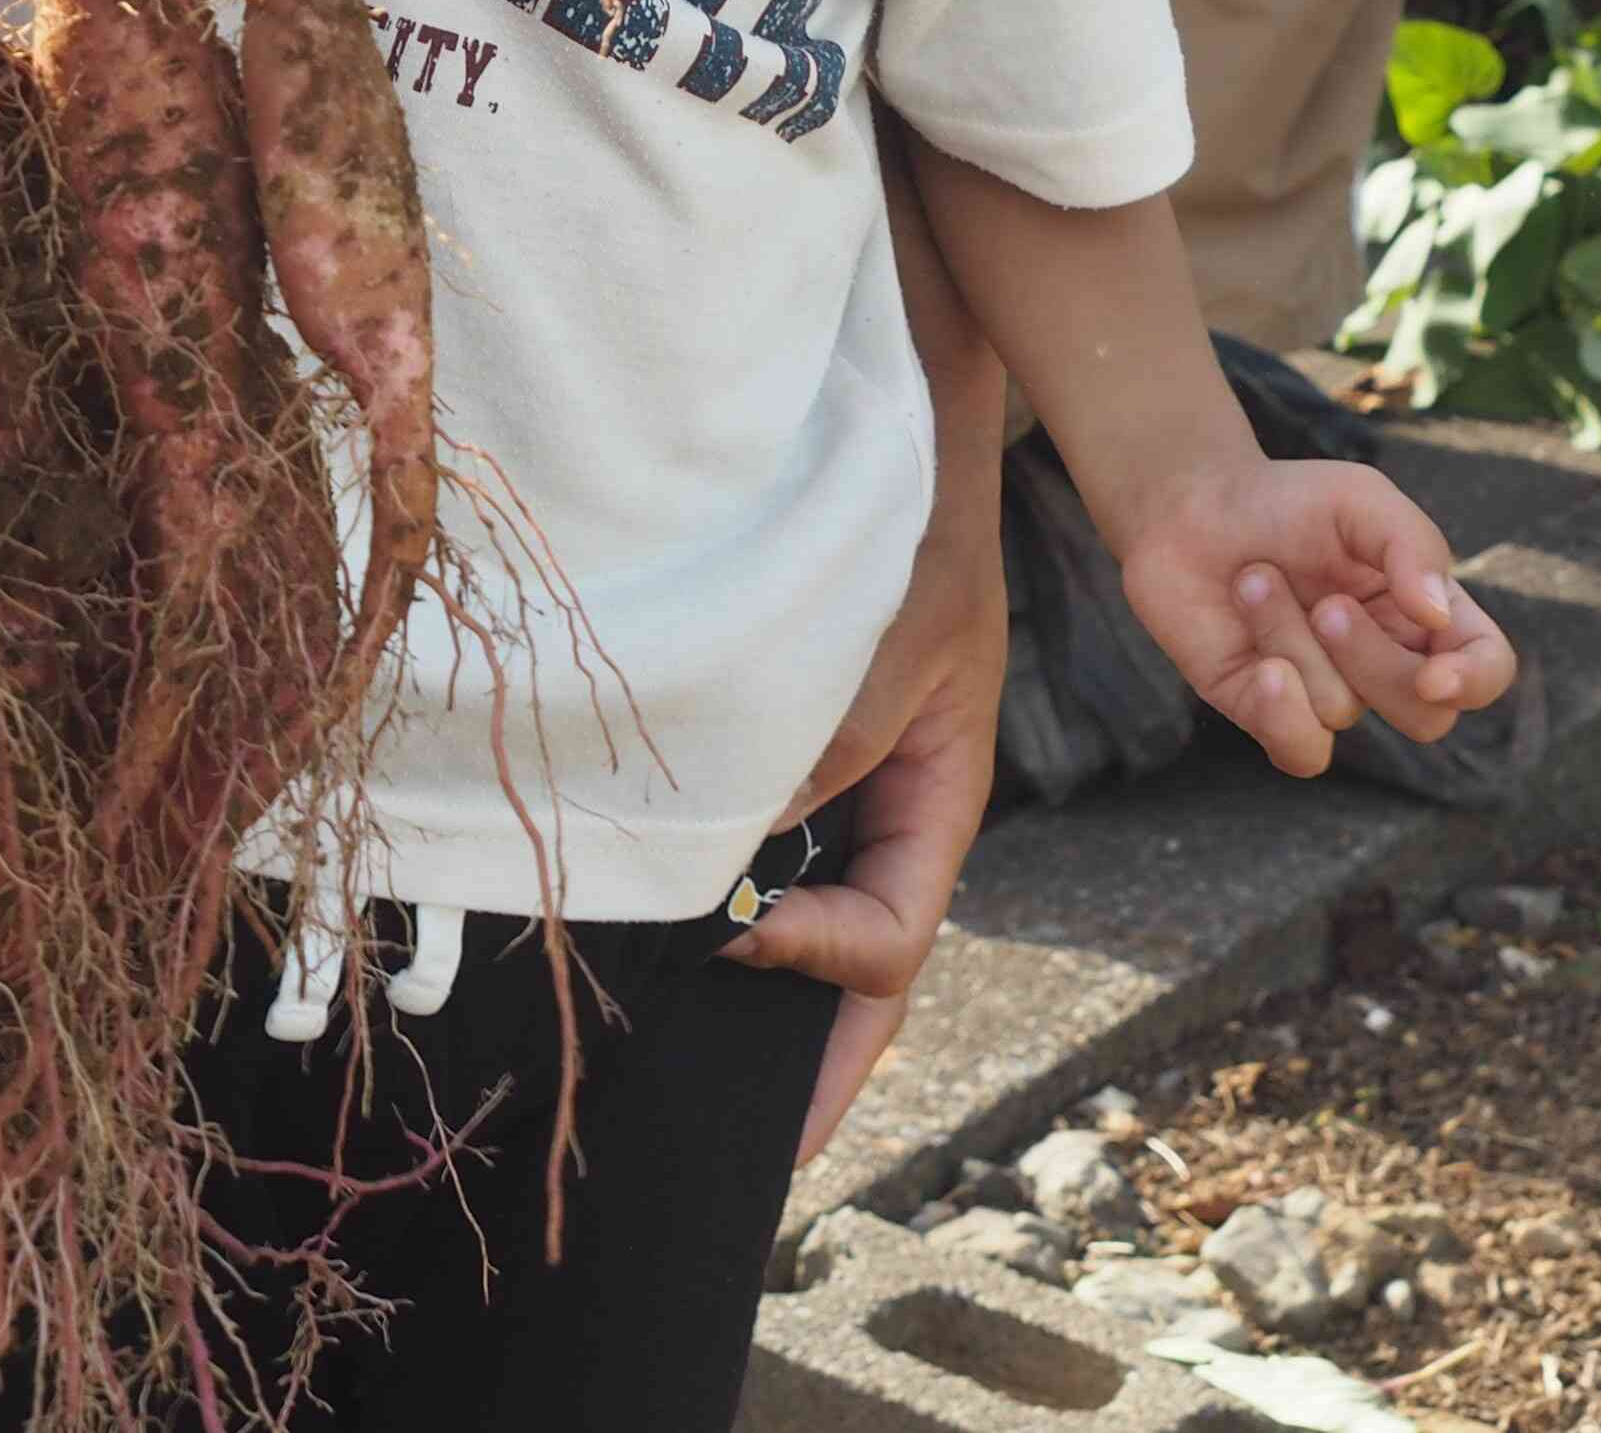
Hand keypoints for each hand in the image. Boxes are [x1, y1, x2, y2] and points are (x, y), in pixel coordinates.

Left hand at [727, 434, 1008, 1163]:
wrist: (899, 439)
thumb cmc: (906, 527)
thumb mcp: (882, 638)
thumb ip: (821, 740)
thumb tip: (742, 852)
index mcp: (937, 801)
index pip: (890, 940)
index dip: (817, 964)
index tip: (733, 933)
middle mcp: (895, 815)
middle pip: (867, 974)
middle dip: (821, 1071)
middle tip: (759, 1162)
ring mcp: (850, 792)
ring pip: (819, 926)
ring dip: (771, 1002)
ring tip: (693, 1080)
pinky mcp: (797, 755)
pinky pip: (772, 859)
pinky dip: (727, 907)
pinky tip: (664, 934)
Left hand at [1115, 458, 1516, 778]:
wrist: (1189, 507)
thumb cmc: (1285, 501)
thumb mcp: (1360, 499)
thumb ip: (1412, 546)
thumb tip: (1437, 616)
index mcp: (1426, 612)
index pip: (1486, 669)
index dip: (1474, 681)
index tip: (1436, 672)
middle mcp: (1386, 661)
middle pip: (1425, 713)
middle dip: (1372, 660)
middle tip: (1325, 603)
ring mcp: (1327, 691)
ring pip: (1343, 710)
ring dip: (1291, 637)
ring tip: (1254, 580)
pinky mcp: (1269, 712)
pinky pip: (1302, 752)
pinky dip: (1282, 712)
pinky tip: (1259, 667)